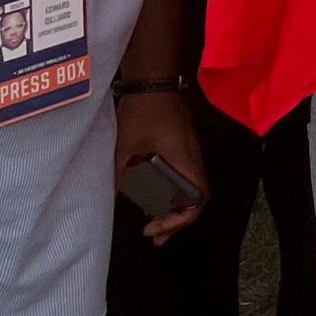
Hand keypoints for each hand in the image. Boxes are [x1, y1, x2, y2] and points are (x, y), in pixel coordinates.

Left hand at [114, 89, 207, 245]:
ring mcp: (187, 152)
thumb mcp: (126, 146)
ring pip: (188, 188)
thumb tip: (116, 196)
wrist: (155, 79)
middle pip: (195, 199)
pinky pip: (180, 176)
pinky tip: (151, 194)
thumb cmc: (144, 112)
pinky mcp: (180, 146)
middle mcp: (191, 159)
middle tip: (153, 236)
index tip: (155, 227)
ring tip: (152, 222)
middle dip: (176, 221)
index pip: (198, 199)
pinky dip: (169, 191)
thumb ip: (121, 173)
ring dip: (173, 207)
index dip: (181, 219)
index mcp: (184, 161)